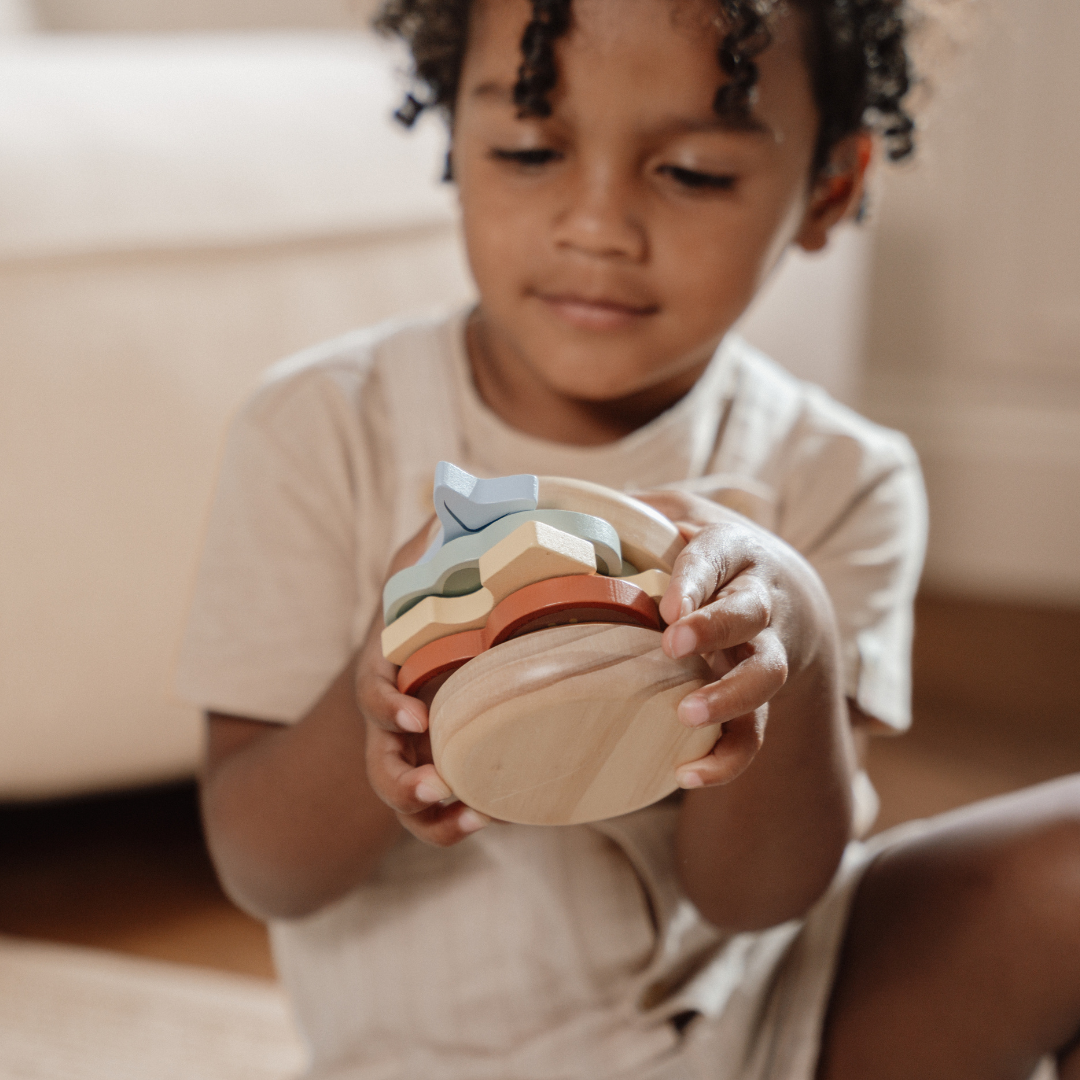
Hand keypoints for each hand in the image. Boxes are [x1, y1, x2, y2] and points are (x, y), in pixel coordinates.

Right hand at [355, 521, 491, 846]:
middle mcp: (391, 721)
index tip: (416, 714)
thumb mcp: (414, 578)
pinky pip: (431, 818)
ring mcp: (409, 754)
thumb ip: (425, 547)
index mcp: (386, 672)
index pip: (373, 693)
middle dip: (401, 779)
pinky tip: (487, 819)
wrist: (415, 659)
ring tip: (470, 813)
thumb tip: (445, 501)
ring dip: (429, 813)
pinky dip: (450, 827)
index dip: (388, 707)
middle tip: (434, 783)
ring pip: (402, 799)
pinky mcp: (434, 775)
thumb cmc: (417, 615)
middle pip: (378, 763)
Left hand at [635, 489, 833, 791]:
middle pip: (750, 613)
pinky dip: (729, 757)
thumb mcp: (681, 513)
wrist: (787, 593)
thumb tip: (564, 499)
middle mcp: (758, 599)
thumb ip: (637, 509)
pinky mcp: (762, 698)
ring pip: (766, 674)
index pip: (716, 556)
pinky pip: (756, 733)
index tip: (669, 602)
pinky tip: (688, 774)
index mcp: (732, 551)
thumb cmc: (712, 554)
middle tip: (673, 644)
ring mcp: (765, 651)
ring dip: (730, 695)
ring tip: (687, 714)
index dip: (696, 578)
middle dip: (715, 627)